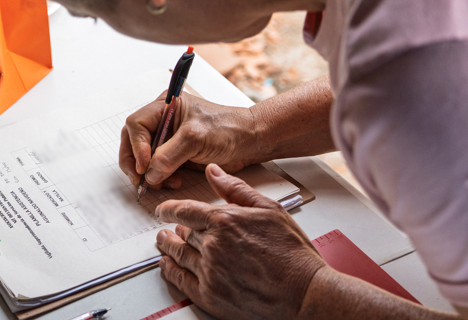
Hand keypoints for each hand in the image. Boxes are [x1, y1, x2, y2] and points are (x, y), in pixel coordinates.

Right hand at [119, 94, 256, 189]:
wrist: (249, 142)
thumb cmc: (228, 128)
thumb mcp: (196, 138)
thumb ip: (169, 155)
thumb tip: (148, 173)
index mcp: (164, 106)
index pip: (136, 124)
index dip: (136, 145)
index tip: (144, 165)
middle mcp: (162, 121)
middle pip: (133, 141)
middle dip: (136, 162)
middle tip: (141, 180)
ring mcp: (167, 139)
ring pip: (143, 157)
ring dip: (148, 173)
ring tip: (162, 183)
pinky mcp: (174, 154)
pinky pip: (156, 168)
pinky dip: (159, 178)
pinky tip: (171, 182)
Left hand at [155, 164, 325, 319]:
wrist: (305, 293)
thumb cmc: (292, 252)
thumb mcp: (269, 209)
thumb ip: (236, 189)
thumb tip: (213, 171)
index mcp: (224, 220)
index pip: (184, 210)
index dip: (168, 209)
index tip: (162, 210)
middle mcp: (213, 245)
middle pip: (184, 233)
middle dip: (176, 229)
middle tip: (170, 229)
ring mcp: (210, 272)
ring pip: (180, 255)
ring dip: (169, 247)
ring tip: (165, 243)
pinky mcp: (211, 296)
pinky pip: (181, 281)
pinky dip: (170, 272)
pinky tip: (167, 266)